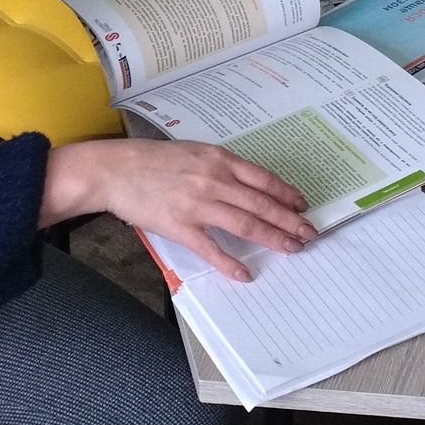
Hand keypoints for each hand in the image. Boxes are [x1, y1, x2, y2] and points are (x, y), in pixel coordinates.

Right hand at [41, 139, 315, 282]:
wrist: (115, 169)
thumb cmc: (154, 160)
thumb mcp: (195, 151)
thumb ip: (222, 166)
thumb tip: (248, 183)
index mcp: (220, 160)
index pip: (264, 180)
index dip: (287, 194)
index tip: (302, 205)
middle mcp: (215, 180)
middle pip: (262, 203)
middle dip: (290, 220)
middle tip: (309, 233)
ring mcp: (198, 204)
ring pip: (246, 223)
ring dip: (273, 238)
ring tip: (291, 248)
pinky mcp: (180, 226)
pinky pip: (211, 248)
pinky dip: (230, 262)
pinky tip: (245, 273)